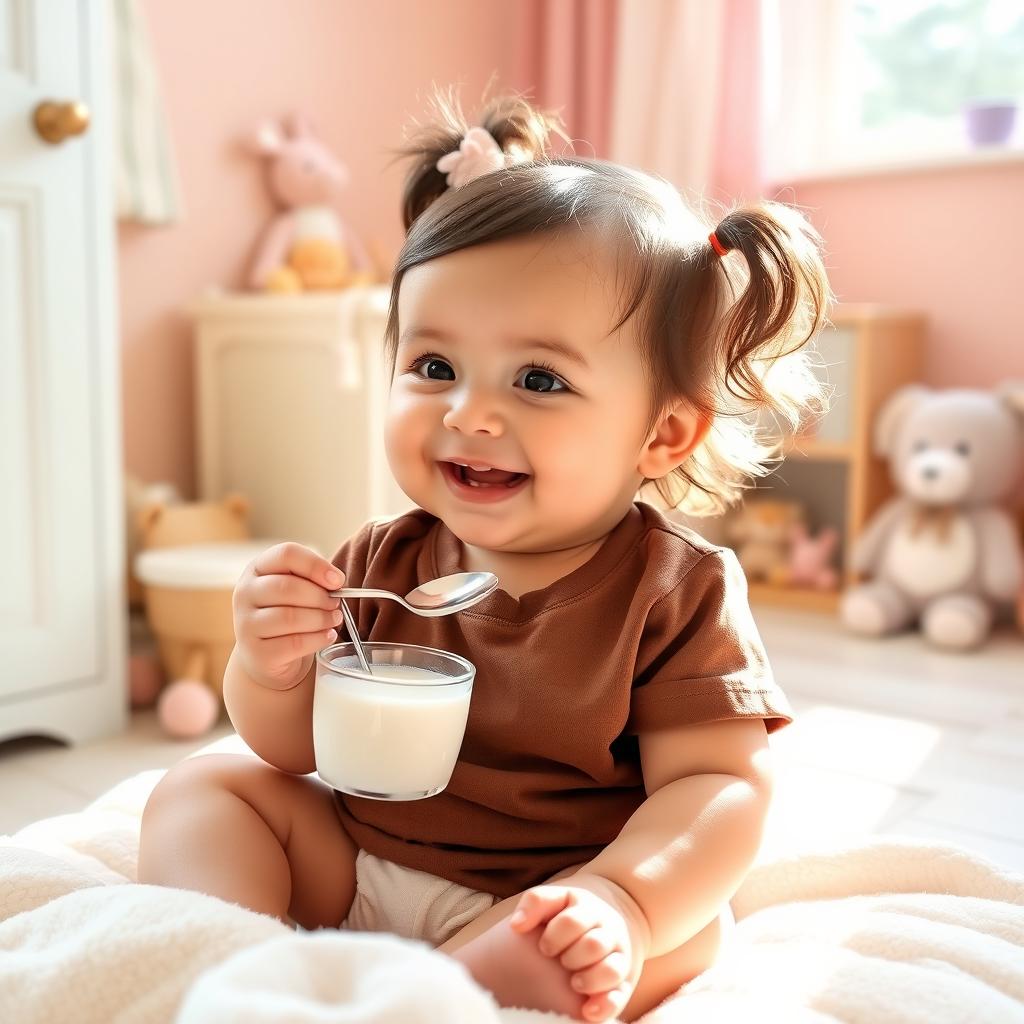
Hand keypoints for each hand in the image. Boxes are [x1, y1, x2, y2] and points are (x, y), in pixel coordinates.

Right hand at [232, 542, 344, 689]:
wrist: (266, 657)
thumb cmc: (288, 614)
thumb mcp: (296, 590)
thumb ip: (313, 579)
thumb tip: (336, 581)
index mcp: (257, 569)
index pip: (286, 554)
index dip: (316, 565)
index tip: (338, 580)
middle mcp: (245, 593)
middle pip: (287, 587)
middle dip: (320, 596)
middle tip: (336, 604)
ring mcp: (246, 624)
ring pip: (290, 617)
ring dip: (321, 618)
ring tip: (334, 619)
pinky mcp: (256, 652)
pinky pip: (294, 643)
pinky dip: (318, 639)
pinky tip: (328, 636)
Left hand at [508, 873, 650, 1021]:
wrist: (604, 924)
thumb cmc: (569, 916)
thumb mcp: (555, 901)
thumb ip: (535, 903)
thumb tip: (517, 925)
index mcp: (589, 909)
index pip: (572, 922)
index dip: (554, 936)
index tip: (543, 947)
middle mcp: (608, 931)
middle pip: (594, 945)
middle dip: (572, 957)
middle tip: (560, 962)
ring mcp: (618, 957)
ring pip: (612, 970)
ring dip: (589, 980)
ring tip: (574, 983)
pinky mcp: (622, 983)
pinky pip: (620, 996)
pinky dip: (605, 1005)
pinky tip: (587, 1011)